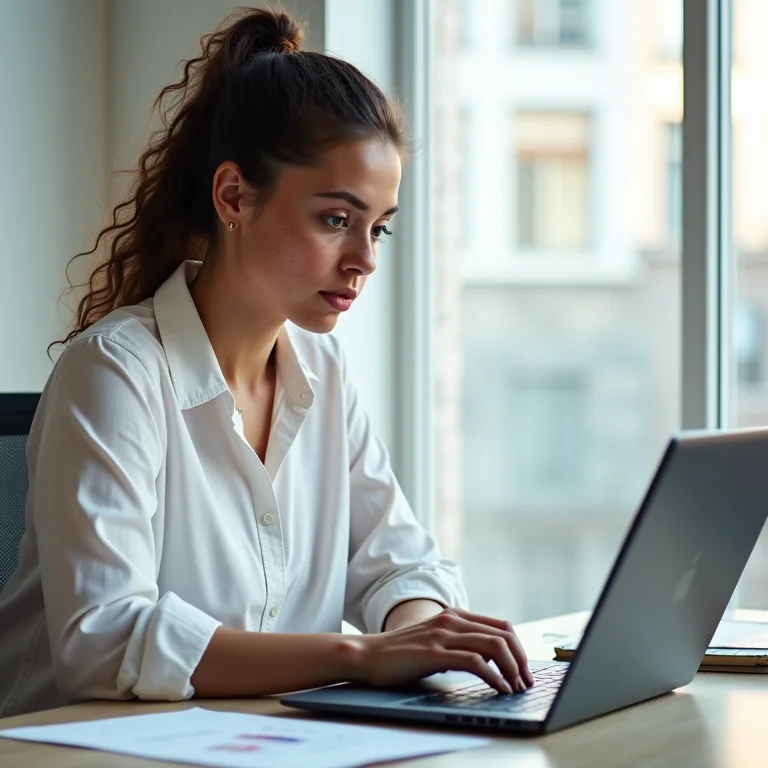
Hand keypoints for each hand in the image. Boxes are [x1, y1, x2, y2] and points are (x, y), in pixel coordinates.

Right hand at [353, 607, 533, 692]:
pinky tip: (499, 688)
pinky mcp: (434, 653)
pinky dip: (494, 677)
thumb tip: (489, 660)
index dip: (519, 648)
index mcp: (454, 615)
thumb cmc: (400, 653)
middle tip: (526, 682)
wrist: (367, 655)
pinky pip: (475, 662)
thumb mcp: (435, 641)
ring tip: (515, 688)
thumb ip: (458, 643)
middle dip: (521, 660)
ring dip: (512, 669)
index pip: (501, 626)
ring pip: (494, 645)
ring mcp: (443, 634)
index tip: (524, 670)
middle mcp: (451, 620)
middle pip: (503, 634)